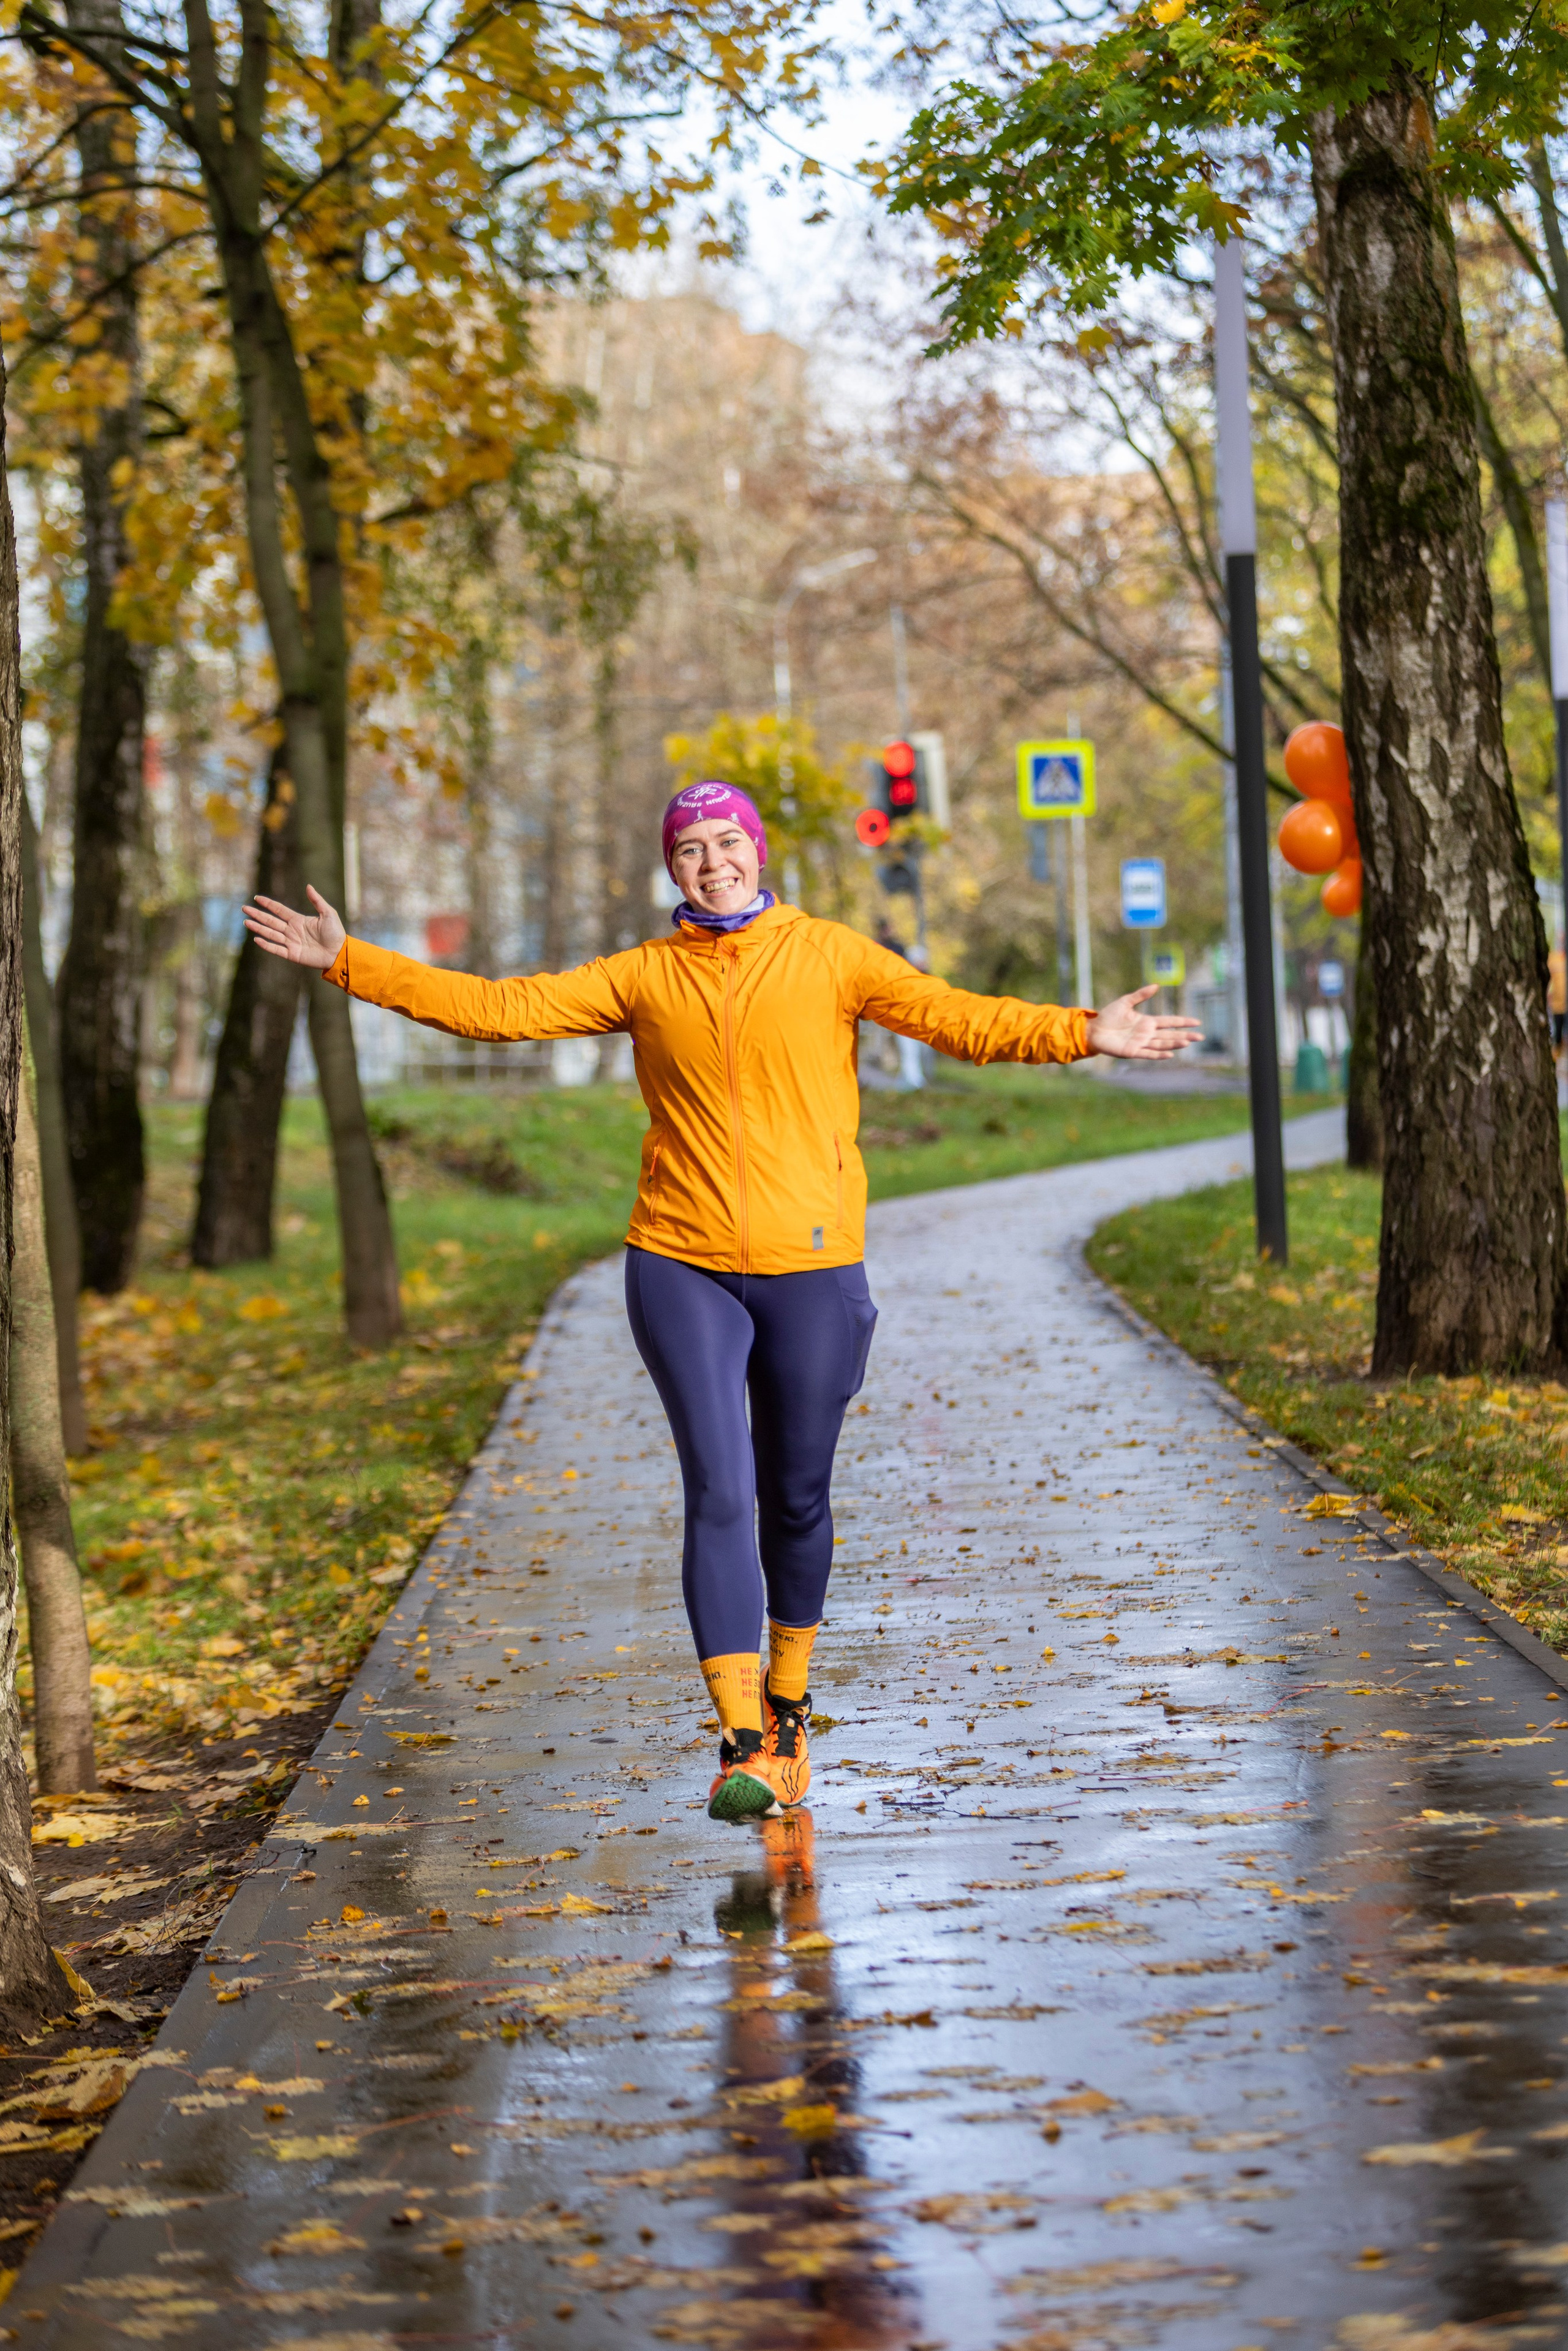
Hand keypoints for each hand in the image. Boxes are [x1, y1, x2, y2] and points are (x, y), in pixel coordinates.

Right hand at [242, 886, 345, 971]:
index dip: (268, 904)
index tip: (257, 898)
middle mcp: (292, 930)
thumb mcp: (328, 913)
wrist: (340, 952)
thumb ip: (317, 900)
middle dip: (257, 914)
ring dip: (258, 927)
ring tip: (246, 921)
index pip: (279, 910)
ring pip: (270, 933)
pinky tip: (256, 939)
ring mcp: (291, 942)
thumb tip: (308, 886)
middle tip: (244, 908)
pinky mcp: (292, 954)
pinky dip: (266, 945)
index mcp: (298, 920)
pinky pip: (276, 949)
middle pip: (270, 920)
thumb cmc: (336, 933)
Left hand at [1086, 984, 1203, 1058]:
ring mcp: (1141, 1043)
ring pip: (1162, 1044)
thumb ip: (1140, 995)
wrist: (1094, 1029)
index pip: (1169, 1021)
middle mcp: (1147, 1034)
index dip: (1183, 1022)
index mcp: (1147, 1022)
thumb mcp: (1125, 1002)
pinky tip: (1170, 1054)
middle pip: (1170, 1035)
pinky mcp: (1132, 1052)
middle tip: (1200, 1036)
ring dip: (1175, 1043)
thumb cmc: (1108, 1016)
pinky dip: (1159, 1054)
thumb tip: (1156, 985)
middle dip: (1185, 1035)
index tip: (1197, 1022)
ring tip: (1188, 1042)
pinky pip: (1148, 1054)